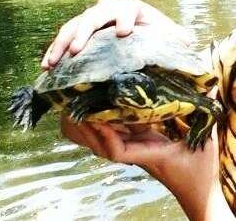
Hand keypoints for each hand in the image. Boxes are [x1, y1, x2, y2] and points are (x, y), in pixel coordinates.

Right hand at [41, 0, 192, 69]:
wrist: (136, 33)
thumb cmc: (151, 36)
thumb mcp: (165, 36)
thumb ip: (174, 38)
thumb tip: (186, 40)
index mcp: (129, 9)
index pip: (124, 9)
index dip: (122, 18)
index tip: (123, 32)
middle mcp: (107, 11)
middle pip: (92, 18)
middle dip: (82, 34)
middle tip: (74, 51)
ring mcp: (91, 22)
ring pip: (72, 27)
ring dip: (60, 45)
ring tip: (51, 63)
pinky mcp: (80, 33)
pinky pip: (64, 39)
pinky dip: (55, 52)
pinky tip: (47, 67)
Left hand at [61, 116, 234, 220]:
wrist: (196, 192)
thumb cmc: (199, 172)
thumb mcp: (203, 143)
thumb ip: (202, 117)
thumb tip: (207, 88)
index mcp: (148, 154)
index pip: (118, 152)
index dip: (105, 137)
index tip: (97, 119)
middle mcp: (135, 154)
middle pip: (101, 147)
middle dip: (85, 130)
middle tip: (73, 108)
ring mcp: (133, 151)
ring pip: (103, 143)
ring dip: (89, 128)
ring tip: (78, 107)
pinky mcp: (135, 148)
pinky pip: (114, 136)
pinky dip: (103, 124)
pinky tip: (97, 109)